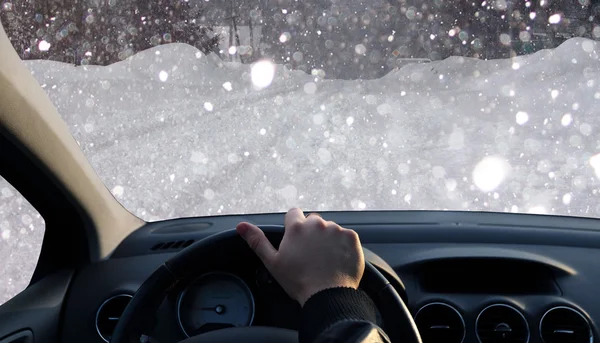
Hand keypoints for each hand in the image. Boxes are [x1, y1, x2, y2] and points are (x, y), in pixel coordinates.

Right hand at [236, 208, 364, 305]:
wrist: (327, 296)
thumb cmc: (298, 281)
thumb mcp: (272, 262)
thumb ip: (257, 241)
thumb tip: (241, 226)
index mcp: (297, 227)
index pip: (294, 214)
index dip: (294, 227)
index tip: (296, 241)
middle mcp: (317, 224)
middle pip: (313, 221)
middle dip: (312, 233)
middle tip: (310, 254)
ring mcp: (336, 230)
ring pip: (330, 229)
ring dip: (328, 239)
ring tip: (325, 260)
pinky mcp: (352, 238)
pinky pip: (347, 237)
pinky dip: (343, 246)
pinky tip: (337, 260)